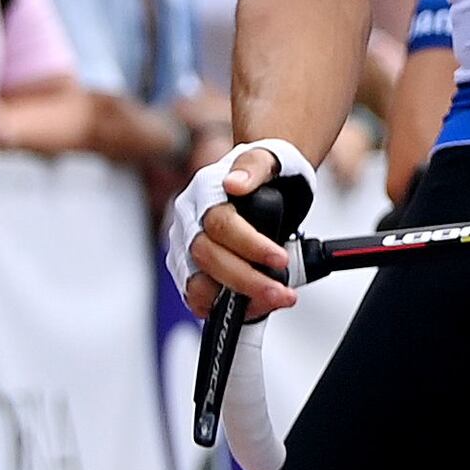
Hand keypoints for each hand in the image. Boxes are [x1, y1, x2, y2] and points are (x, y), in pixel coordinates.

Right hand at [172, 139, 300, 317]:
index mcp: (204, 195)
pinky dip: (220, 307)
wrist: (261, 178)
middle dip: (247, 280)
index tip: (281, 259)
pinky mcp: (190, 267)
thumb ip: (254, 166)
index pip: (221, 225)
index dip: (250, 245)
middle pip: (207, 257)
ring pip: (197, 281)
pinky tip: (250, 310)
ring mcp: (187, 246)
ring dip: (233, 300)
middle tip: (282, 293)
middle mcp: (189, 222)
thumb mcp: (268, 160)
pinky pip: (197, 294)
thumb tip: (235, 184)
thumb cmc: (264, 172)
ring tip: (271, 303)